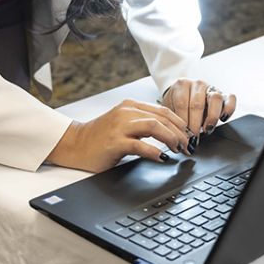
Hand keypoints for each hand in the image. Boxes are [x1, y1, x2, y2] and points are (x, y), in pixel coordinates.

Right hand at [45, 100, 189, 172]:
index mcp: (130, 106)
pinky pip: (140, 145)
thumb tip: (170, 133)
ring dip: (171, 139)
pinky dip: (155, 152)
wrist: (74, 144)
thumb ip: (143, 123)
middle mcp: (126, 112)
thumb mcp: (123, 123)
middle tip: (188, 146)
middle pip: (162, 118)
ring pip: (154, 127)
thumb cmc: (101, 136)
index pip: (163, 110)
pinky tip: (162, 157)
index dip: (180, 122)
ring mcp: (120, 127)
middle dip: (180, 132)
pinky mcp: (114, 142)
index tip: (189, 135)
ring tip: (179, 149)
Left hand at [160, 78, 237, 143]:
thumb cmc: (176, 105)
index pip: (181, 104)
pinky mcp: (224, 95)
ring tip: (207, 130)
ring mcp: (212, 88)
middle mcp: (198, 84)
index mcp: (182, 85)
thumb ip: (173, 120)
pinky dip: (229, 109)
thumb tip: (177, 139)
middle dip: (195, 125)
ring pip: (216, 99)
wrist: (184, 96)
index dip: (182, 122)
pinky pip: (231, 98)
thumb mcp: (170, 109)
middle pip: (197, 104)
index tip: (182, 137)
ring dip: (211, 118)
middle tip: (193, 138)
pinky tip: (222, 119)